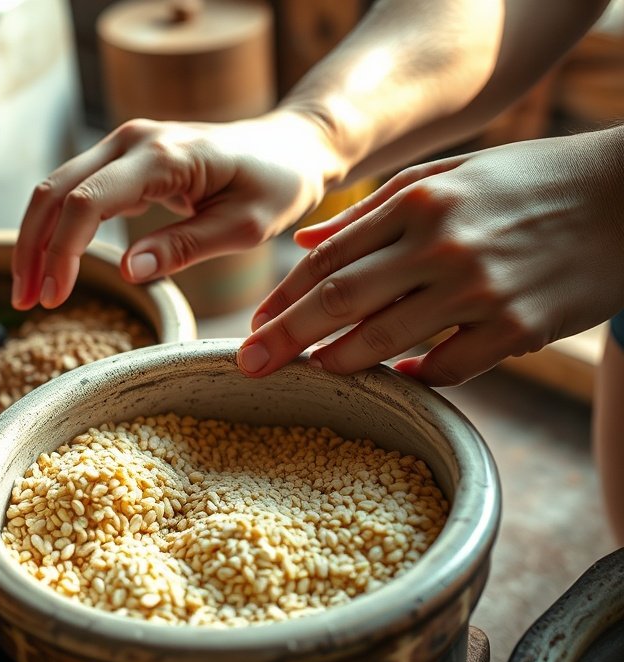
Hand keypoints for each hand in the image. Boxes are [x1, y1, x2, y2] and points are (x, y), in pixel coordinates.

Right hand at [11, 112, 341, 309]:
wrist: (288, 147)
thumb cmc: (275, 185)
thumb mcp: (244, 227)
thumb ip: (185, 247)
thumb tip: (125, 272)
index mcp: (163, 155)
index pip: (87, 202)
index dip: (62, 252)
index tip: (53, 299)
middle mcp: (132, 140)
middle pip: (55, 190)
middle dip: (32, 248)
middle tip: (24, 302)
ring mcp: (125, 144)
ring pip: (56, 188)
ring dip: (36, 239)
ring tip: (29, 292)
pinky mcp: (125, 159)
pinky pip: (76, 191)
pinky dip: (57, 228)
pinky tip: (52, 265)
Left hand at [238, 127, 623, 385]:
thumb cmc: (525, 181)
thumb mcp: (445, 174)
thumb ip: (370, 210)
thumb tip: (305, 241)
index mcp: (415, 202)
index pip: (325, 259)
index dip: (282, 297)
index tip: (255, 324)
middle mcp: (438, 246)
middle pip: (336, 303)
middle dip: (283, 338)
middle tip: (247, 365)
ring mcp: (477, 291)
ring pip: (381, 342)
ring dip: (335, 362)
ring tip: (309, 372)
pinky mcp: (515, 329)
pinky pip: (446, 369)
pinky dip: (413, 376)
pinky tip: (396, 375)